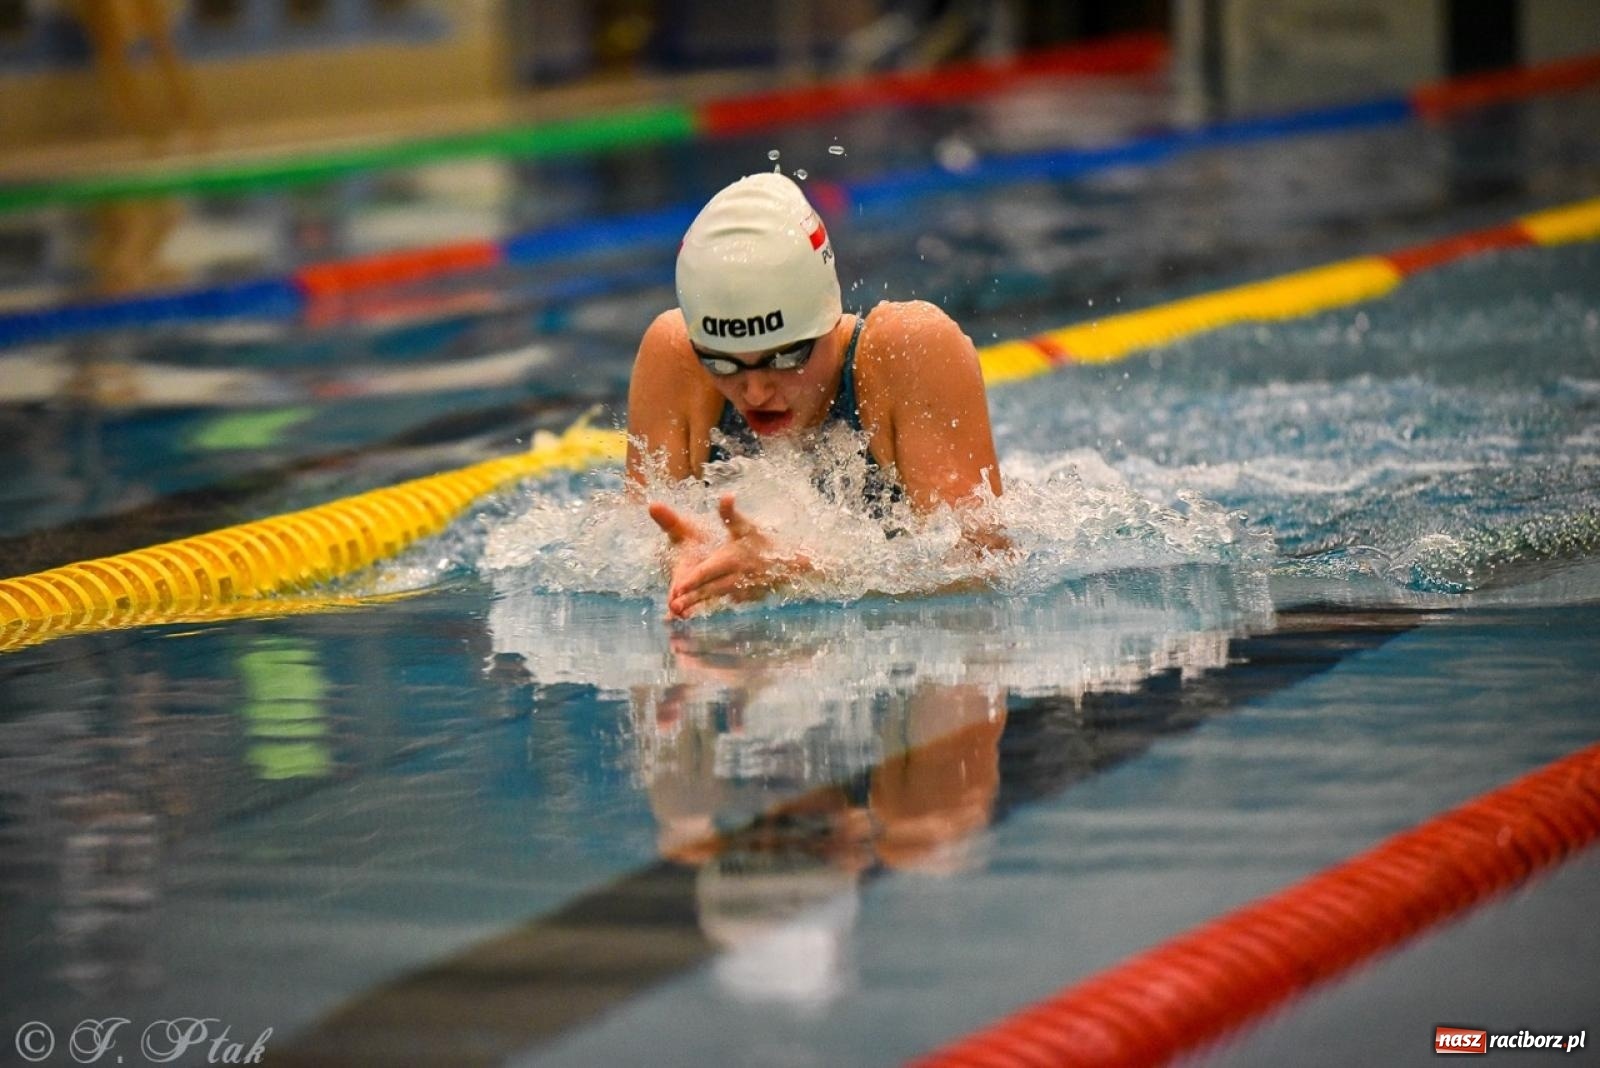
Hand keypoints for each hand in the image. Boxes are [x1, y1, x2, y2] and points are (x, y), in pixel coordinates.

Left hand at [649, 494, 805, 618]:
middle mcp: (736, 576)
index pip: (708, 571)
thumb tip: (726, 494)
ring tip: (681, 612)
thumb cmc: (763, 541)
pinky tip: (700, 608)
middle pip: (709, 589)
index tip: (677, 587)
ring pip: (716, 597)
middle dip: (691, 598)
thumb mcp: (745, 525)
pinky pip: (727, 600)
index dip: (692, 580)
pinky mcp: (746, 598)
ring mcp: (742, 589)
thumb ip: (730, 513)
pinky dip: (715, 604)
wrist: (790, 563)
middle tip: (674, 607)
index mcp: (732, 558)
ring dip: (699, 604)